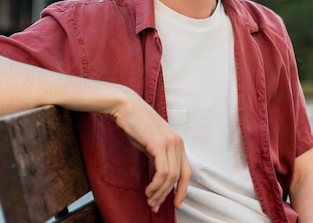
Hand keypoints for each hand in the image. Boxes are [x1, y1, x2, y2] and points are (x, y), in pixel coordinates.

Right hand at [112, 92, 190, 212]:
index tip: (176, 203)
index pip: (186, 172)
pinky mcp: (160, 144)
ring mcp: (170, 143)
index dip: (182, 190)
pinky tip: (148, 190)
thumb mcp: (151, 143)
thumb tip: (159, 176)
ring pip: (171, 177)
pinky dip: (156, 184)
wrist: (126, 106)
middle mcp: (178, 142)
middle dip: (169, 195)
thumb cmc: (135, 123)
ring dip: (160, 192)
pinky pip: (163, 172)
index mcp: (178, 142)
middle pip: (180, 177)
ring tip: (150, 200)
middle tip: (156, 205)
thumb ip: (158, 157)